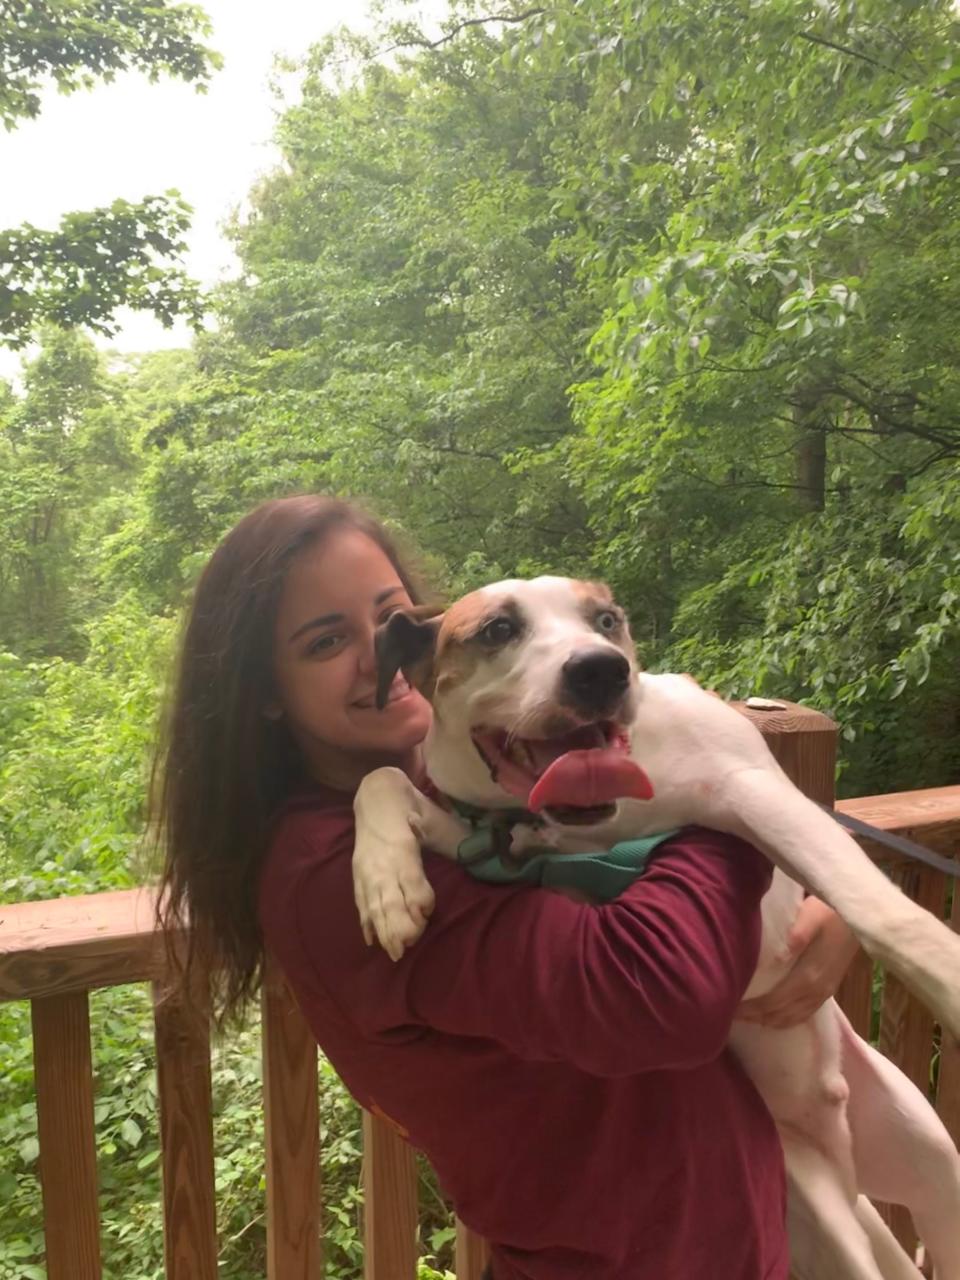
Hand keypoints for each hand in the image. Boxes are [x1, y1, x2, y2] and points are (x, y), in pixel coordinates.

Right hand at [352, 768, 435, 961]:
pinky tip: (371, 941)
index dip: (418, 897)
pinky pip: (360, 901)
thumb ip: (454, 837)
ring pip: (373, 904)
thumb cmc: (409, 806)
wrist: (374, 794)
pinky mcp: (357, 874)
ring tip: (393, 953)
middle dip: (396, 924)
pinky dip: (365, 922)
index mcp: (401, 846)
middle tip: (407, 948)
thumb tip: (480, 852)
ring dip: (382, 930)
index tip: (427, 913)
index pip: (410, 877)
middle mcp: (381, 861)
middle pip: (387, 898)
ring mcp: (366, 870)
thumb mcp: (434, 817)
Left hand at [736, 897, 860, 1028]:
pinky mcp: (828, 991)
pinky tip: (773, 1017)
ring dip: (768, 1021)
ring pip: (792, 1018)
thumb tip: (779, 955)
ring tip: (746, 1017)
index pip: (774, 1002)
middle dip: (755, 1017)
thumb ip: (797, 935)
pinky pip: (804, 1014)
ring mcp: (823, 994)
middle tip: (730, 1014)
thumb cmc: (829, 913)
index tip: (731, 1008)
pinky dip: (786, 1020)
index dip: (752, 1009)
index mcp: (808, 977)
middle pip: (780, 1014)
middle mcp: (815, 991)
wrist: (859, 918)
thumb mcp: (810, 916)